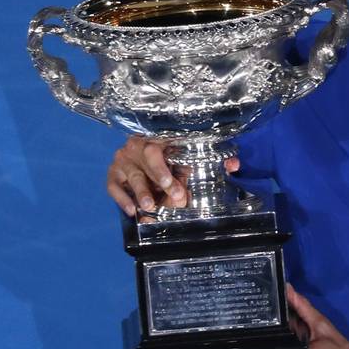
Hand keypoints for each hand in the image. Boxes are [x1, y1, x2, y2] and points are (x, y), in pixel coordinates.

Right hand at [106, 137, 240, 215]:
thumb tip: (235, 165)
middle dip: (160, 179)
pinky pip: (114, 186)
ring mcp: (123, 160)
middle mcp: (138, 146)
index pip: (160, 148)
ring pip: (131, 175)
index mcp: (158, 137)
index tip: (175, 184)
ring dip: (141, 192)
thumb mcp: (189, 159)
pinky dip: (122, 199)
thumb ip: (214, 161)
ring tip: (149, 206)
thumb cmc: (171, 158)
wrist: (142, 156)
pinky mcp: (114, 174)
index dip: (167, 167)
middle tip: (173, 196)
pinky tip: (132, 210)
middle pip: (147, 159)